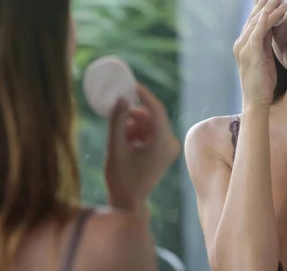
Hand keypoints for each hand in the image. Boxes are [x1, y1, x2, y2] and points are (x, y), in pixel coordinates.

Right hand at [105, 83, 180, 212]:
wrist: (130, 202)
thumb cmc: (121, 179)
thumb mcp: (115, 148)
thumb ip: (118, 122)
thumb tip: (122, 99)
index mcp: (162, 143)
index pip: (156, 110)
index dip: (144, 94)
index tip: (131, 84)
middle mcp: (171, 143)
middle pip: (152, 116)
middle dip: (133, 116)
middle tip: (117, 116)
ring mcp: (169, 147)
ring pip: (150, 123)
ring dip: (134, 125)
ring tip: (120, 137)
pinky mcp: (164, 150)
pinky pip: (151, 132)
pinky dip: (138, 132)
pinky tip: (126, 142)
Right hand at [233, 0, 286, 106]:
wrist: (255, 99)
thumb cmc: (262, 82)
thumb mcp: (265, 58)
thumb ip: (266, 43)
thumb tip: (273, 29)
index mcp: (243, 45)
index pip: (253, 22)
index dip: (262, 8)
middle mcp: (240, 43)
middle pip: (253, 18)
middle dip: (264, 3)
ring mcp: (243, 48)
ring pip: (256, 22)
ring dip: (268, 8)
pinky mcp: (250, 53)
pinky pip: (257, 32)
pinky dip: (265, 21)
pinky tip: (271, 11)